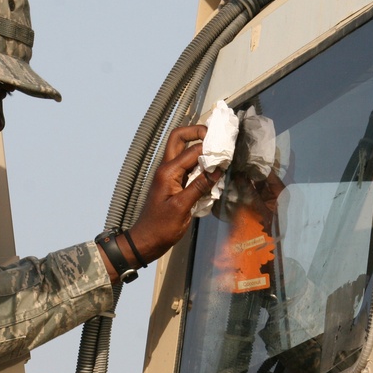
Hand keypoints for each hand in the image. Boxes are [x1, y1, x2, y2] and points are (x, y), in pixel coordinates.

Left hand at [127, 125, 220, 265]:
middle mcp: (167, 168)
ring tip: (218, 153)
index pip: (192, 150)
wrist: (146, 240)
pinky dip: (199, 164)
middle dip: (197, 132)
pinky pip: (187, 166)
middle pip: (179, 138)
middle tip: (216, 139)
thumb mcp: (182, 208)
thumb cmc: (161, 227)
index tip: (226, 151)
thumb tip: (218, 169)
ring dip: (199, 148)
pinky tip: (212, 171)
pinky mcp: (173, 183)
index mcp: (167, 171)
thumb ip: (199, 186)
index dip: (210, 148)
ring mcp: (169, 174)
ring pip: (183, 151)